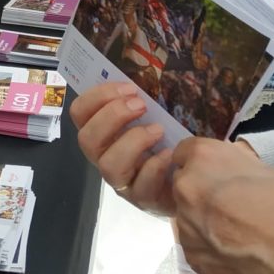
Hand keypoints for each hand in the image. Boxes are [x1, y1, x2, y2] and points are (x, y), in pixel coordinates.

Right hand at [69, 82, 174, 214]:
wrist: (193, 179)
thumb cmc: (170, 138)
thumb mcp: (155, 114)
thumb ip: (142, 99)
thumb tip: (145, 74)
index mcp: (103, 132)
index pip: (80, 113)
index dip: (98, 96)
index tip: (128, 88)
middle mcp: (106, 157)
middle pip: (87, 139)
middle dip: (112, 116)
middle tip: (141, 105)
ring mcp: (123, 181)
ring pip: (108, 166)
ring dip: (133, 141)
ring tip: (158, 130)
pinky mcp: (143, 199)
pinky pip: (141, 186)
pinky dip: (155, 166)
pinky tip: (171, 153)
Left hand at [171, 138, 273, 273]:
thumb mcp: (261, 167)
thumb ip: (230, 164)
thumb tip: (219, 168)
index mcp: (204, 157)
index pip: (183, 153)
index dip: (201, 163)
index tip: (214, 173)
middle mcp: (187, 187)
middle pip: (184, 184)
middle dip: (202, 190)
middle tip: (233, 203)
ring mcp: (187, 225)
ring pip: (187, 216)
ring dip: (204, 219)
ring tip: (238, 229)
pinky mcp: (192, 257)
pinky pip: (195, 243)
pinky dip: (209, 244)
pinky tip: (236, 247)